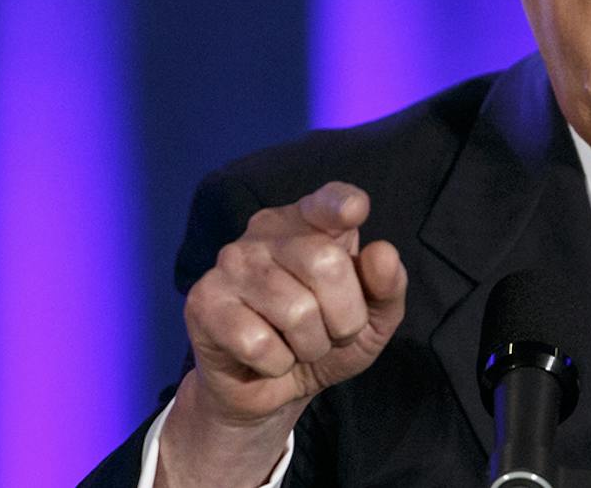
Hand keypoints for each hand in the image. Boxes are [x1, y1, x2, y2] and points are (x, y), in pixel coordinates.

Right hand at [157, 181, 406, 485]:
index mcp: (309, 223)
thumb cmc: (325, 339)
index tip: (354, 212)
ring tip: (297, 345)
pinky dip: (276, 363)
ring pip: (296, 311)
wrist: (271, 389)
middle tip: (330, 333)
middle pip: (326, 264)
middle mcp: (265, 232)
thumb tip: (382, 253)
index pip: (328, 201)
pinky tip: (265, 357)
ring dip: (310, 346)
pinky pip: (259, 343)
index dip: (341, 205)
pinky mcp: (203, 302)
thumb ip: (387, 287)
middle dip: (344, 318)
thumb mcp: (372, 320)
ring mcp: (230, 263)